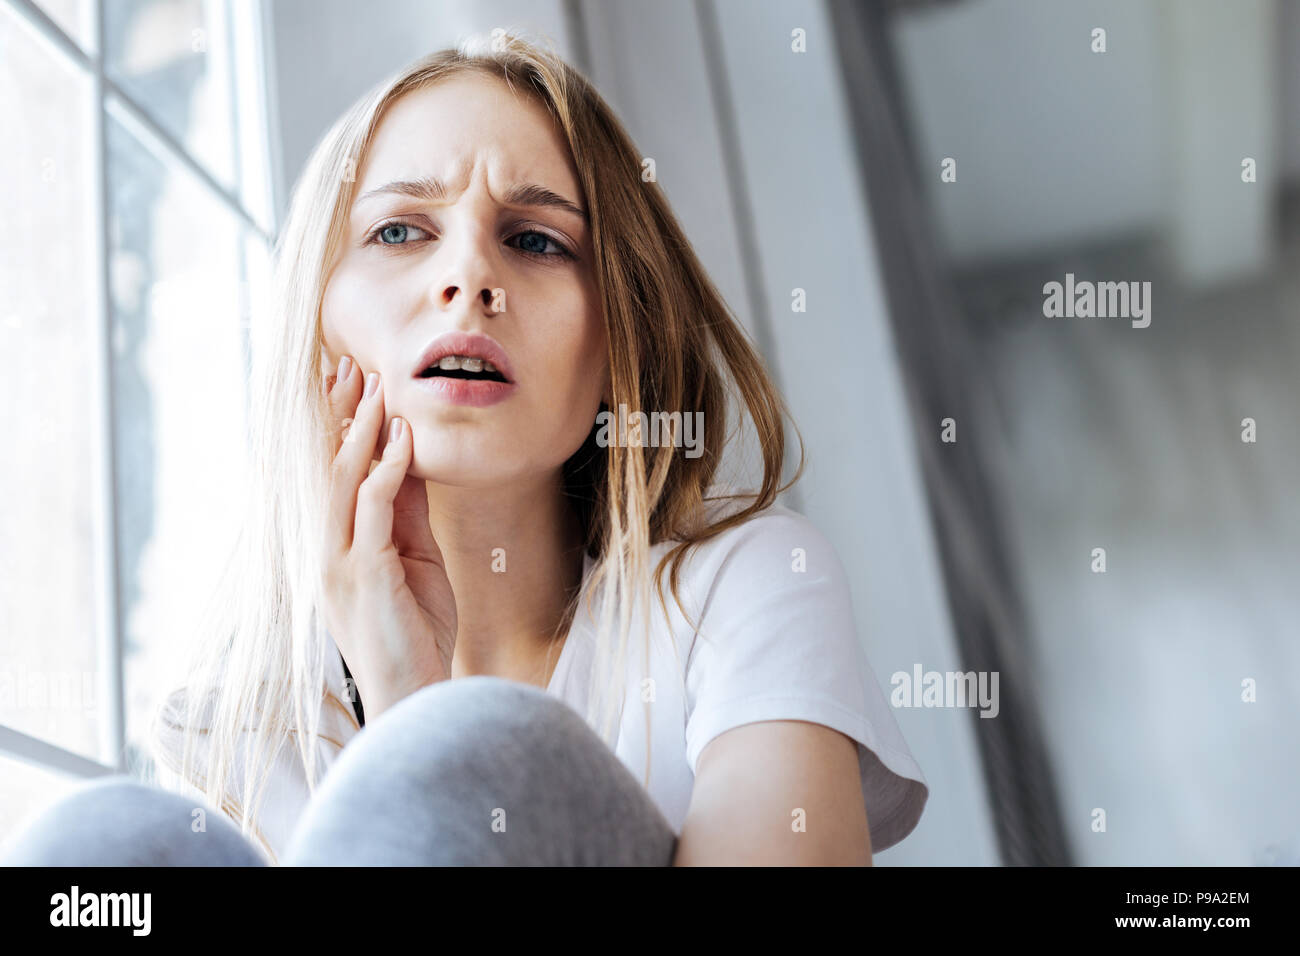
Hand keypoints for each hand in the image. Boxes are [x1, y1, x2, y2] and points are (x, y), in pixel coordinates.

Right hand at [320, 357, 456, 719]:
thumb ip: (407, 512)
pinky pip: (373, 510)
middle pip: (327, 467)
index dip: (338, 427)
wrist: (415, 694)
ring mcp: (339, 563)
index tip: (347, 382)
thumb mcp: (415, 559)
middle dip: (340, 415)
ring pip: (343, 481)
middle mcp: (326, 551)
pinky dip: (387, 470)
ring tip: (376, 387)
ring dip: (362, 431)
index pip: (332, 475)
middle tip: (350, 366)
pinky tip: (401, 439)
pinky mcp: (364, 574)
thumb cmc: (416, 632)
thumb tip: (409, 458)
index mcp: (336, 548)